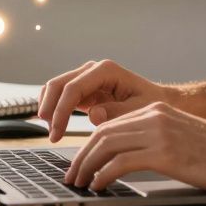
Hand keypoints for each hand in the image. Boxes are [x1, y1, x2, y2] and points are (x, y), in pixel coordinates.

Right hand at [37, 60, 174, 141]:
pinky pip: (61, 95)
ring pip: (55, 88)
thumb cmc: (150, 103)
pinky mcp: (83, 89)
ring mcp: (86, 78)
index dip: (61, 111)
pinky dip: (53, 109)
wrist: (156, 99)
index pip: (73, 88)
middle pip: (59, 84)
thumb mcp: (139, 110)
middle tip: (52, 135)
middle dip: (50, 109)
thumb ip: (117, 112)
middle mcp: (92, 70)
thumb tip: (93, 114)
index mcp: (106, 70)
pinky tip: (54, 126)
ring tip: (53, 133)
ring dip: (49, 109)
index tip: (58, 132)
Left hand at [64, 102, 205, 191]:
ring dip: (87, 166)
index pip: (110, 124)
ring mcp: (159, 132)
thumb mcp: (181, 138)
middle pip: (102, 133)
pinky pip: (121, 162)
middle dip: (81, 157)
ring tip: (79, 184)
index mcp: (157, 110)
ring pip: (106, 145)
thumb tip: (126, 159)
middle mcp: (154, 115)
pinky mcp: (165, 152)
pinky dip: (104, 175)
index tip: (80, 163)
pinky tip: (99, 186)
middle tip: (72, 177)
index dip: (89, 145)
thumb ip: (155, 141)